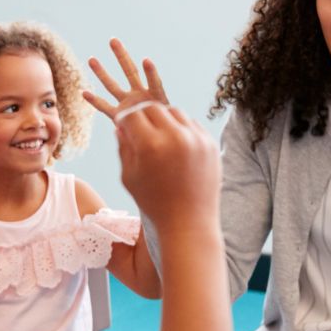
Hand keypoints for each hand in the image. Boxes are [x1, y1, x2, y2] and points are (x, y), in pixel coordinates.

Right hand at [83, 37, 170, 125]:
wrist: (162, 142)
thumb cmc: (169, 131)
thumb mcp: (170, 124)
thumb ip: (162, 118)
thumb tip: (152, 117)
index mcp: (156, 97)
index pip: (154, 82)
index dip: (151, 72)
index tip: (146, 61)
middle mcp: (141, 96)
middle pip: (130, 72)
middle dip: (122, 56)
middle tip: (113, 40)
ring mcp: (129, 104)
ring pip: (113, 86)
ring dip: (102, 73)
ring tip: (91, 59)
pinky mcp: (120, 116)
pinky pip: (105, 107)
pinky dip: (96, 101)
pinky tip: (84, 92)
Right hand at [114, 101, 218, 231]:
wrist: (189, 222)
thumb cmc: (154, 202)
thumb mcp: (129, 176)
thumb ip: (124, 147)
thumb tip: (121, 125)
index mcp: (150, 146)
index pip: (132, 115)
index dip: (124, 119)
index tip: (123, 126)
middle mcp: (175, 137)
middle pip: (153, 108)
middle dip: (142, 116)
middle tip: (139, 128)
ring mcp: (196, 138)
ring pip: (174, 112)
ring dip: (163, 119)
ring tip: (158, 135)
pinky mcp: (210, 143)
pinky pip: (191, 124)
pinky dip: (181, 128)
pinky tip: (175, 143)